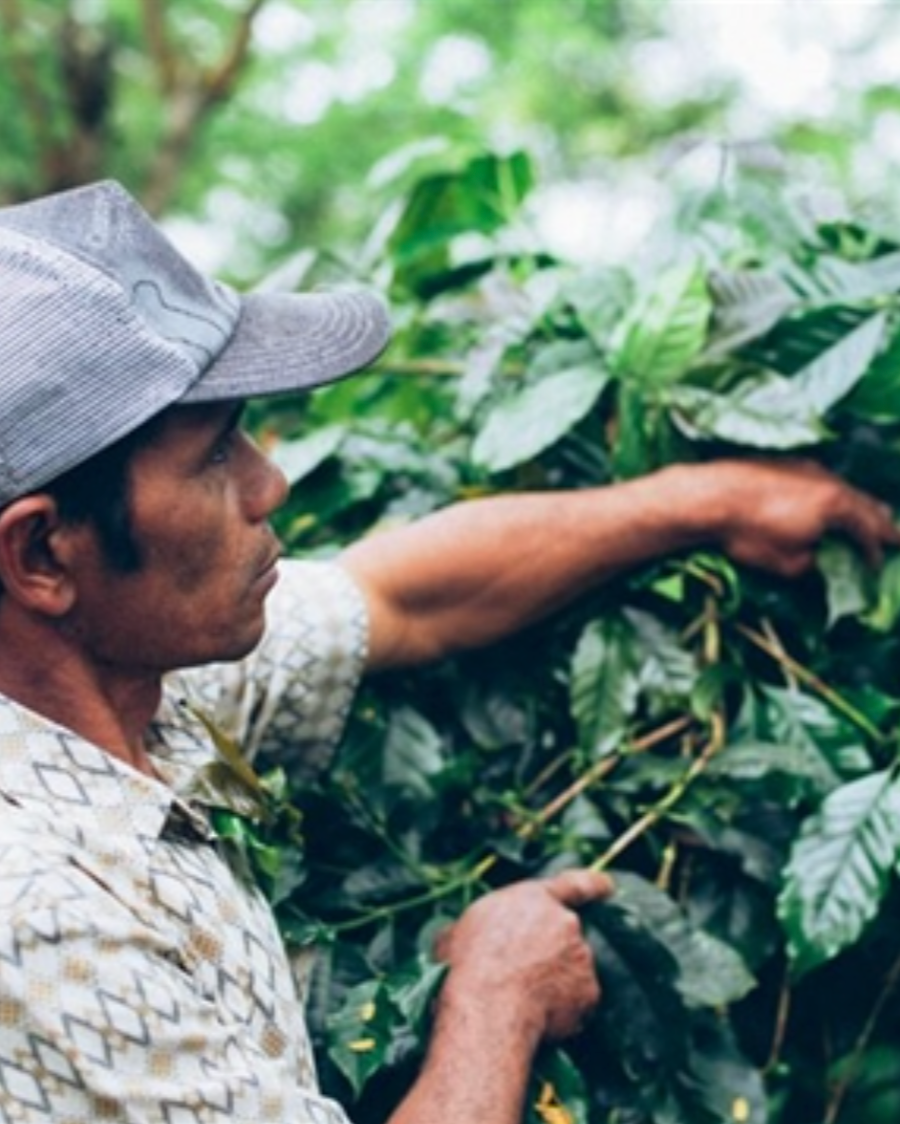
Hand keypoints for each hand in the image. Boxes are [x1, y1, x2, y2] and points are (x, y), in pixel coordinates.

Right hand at [435, 869, 612, 1042]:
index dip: (592, 884)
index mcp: (533, 899)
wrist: (488, 1007)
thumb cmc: (464, 966)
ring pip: (572, 972)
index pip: (572, 884)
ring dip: (555, 985)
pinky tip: (538, 1022)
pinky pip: (578, 1004)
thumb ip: (477, 930)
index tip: (609, 886)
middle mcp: (565, 923)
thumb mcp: (456, 934)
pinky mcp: (589, 993)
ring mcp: (581, 958)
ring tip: (520, 1004)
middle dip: (551, 954)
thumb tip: (464, 940)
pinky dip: (565, 1013)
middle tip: (521, 979)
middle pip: (565, 936)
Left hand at [687, 459, 899, 576]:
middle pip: (864, 503)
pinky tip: (828, 498)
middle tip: (893, 534)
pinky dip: (834, 493)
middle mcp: (829, 480)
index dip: (874, 551)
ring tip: (868, 513)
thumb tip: (817, 558)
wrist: (710, 495)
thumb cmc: (750, 532)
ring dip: (857, 504)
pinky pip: (822, 480)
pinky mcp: (786, 462)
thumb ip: (812, 563)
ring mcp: (807, 467)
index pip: (868, 531)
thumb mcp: (788, 564)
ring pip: (844, 488)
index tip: (877, 565)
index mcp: (837, 506)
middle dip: (880, 521)